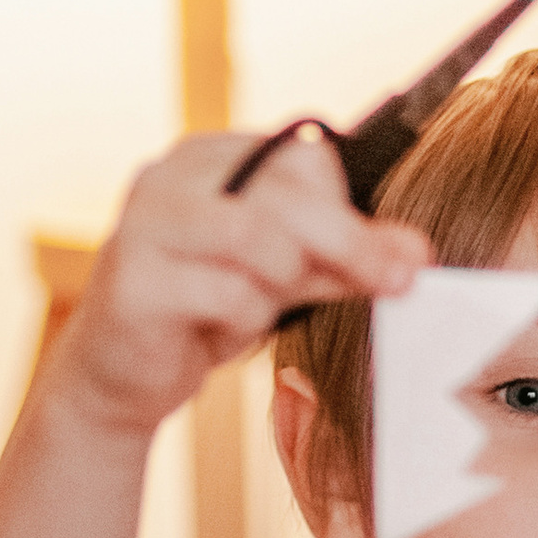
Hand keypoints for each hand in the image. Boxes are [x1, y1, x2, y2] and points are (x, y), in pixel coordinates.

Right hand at [54, 124, 430, 438]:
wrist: (119, 380)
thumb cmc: (204, 315)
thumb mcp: (283, 279)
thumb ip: (343, 258)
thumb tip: (418, 252)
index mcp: (210, 158)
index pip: (301, 157)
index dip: (352, 208)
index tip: (399, 258)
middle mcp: (171, 176)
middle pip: (285, 193)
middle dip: (351, 242)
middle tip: (402, 282)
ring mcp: (145, 223)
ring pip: (257, 238)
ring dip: (285, 282)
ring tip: (267, 310)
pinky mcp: (133, 279)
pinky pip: (225, 293)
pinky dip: (243, 321)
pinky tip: (220, 333)